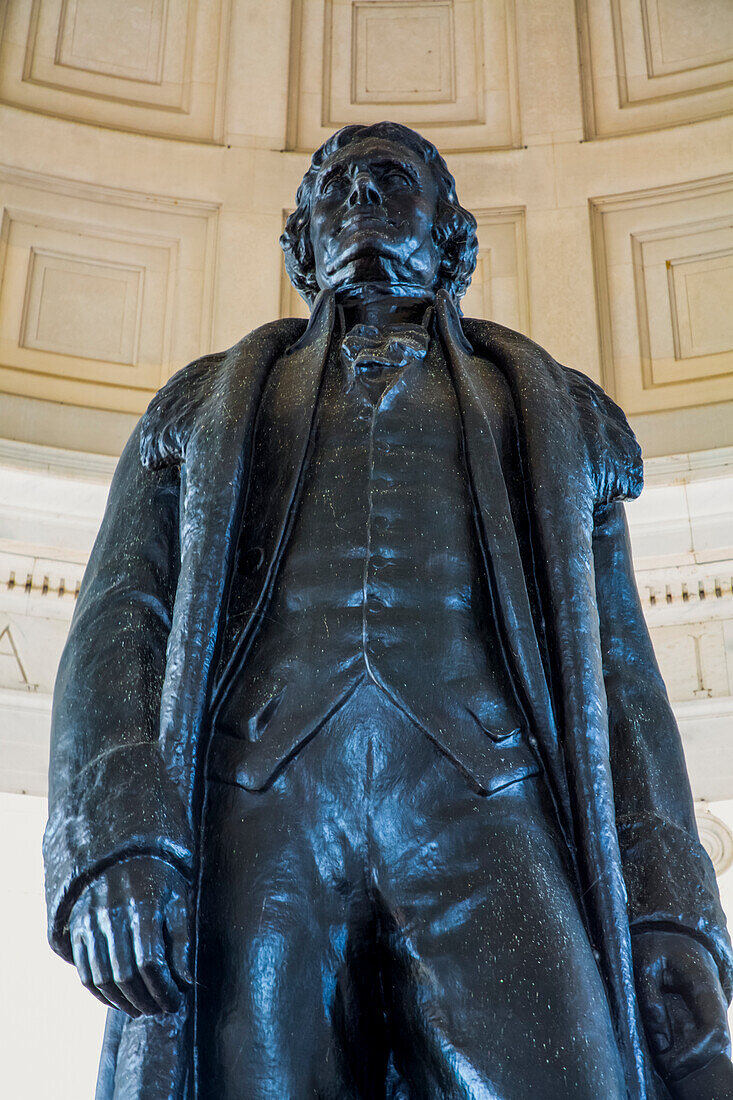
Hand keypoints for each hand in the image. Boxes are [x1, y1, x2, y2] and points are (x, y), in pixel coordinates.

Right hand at [69, 856, 190, 1017]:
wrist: (123, 855)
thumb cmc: (160, 880)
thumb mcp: (179, 902)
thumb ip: (182, 942)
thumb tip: (185, 984)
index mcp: (142, 905)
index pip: (151, 962)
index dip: (165, 989)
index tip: (177, 1002)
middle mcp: (112, 914)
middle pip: (126, 974)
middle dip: (146, 1000)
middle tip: (161, 1011)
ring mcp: (90, 922)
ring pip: (102, 978)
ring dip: (123, 1003)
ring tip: (143, 1010)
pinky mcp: (77, 929)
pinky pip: (85, 972)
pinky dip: (101, 995)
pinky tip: (119, 1002)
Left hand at [632, 930, 729, 1081]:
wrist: (671, 935)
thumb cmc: (655, 946)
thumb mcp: (644, 963)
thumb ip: (650, 997)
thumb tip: (661, 1041)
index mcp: (703, 985)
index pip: (714, 1029)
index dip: (697, 1053)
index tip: (671, 1063)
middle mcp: (713, 1000)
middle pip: (719, 1043)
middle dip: (694, 1063)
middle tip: (664, 1068)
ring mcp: (710, 1009)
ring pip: (713, 1045)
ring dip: (690, 1060)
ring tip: (662, 1062)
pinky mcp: (702, 1015)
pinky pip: (703, 1039)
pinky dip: (688, 1052)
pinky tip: (666, 1054)